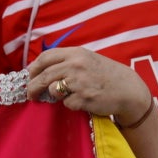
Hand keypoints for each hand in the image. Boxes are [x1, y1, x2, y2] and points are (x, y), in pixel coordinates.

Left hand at [26, 47, 153, 120]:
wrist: (128, 89)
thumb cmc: (105, 75)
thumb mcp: (87, 59)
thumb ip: (67, 61)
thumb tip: (41, 71)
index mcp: (76, 53)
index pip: (46, 57)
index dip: (34, 68)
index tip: (29, 76)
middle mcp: (76, 65)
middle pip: (45, 76)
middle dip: (33, 87)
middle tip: (30, 94)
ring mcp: (80, 82)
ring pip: (54, 90)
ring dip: (55, 96)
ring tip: (65, 96)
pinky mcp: (84, 98)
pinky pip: (67, 104)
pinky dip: (71, 104)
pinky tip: (82, 101)